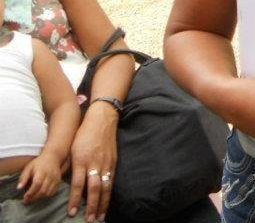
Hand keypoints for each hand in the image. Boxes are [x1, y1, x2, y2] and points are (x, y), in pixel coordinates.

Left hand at [18, 151, 62, 203]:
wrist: (53, 157)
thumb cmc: (38, 163)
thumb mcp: (29, 168)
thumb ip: (23, 178)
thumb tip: (18, 188)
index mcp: (41, 171)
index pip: (37, 184)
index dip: (30, 193)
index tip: (24, 198)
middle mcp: (50, 175)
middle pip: (43, 190)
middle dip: (33, 198)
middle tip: (26, 201)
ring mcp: (55, 179)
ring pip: (48, 193)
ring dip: (39, 198)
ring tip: (32, 198)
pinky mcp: (58, 181)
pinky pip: (52, 192)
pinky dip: (45, 196)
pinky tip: (40, 195)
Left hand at [67, 106, 117, 221]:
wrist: (102, 120)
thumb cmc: (84, 134)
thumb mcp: (72, 148)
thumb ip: (68, 166)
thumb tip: (61, 182)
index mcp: (81, 160)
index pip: (77, 185)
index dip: (74, 200)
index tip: (71, 212)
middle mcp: (94, 163)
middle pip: (94, 189)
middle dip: (91, 206)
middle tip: (88, 219)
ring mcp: (106, 163)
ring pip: (105, 187)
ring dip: (102, 203)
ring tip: (99, 216)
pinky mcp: (113, 162)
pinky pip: (111, 181)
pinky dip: (108, 193)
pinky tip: (106, 202)